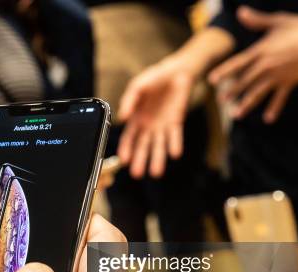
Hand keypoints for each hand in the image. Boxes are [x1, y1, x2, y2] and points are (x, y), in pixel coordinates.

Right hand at [117, 58, 194, 178]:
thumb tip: (121, 118)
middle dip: (140, 160)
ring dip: (157, 159)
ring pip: (159, 145)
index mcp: (135, 119)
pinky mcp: (176, 122)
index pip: (129, 138)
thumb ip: (128, 101)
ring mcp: (162, 126)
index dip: (126, 149)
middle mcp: (147, 126)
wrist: (175, 72)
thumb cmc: (153, 79)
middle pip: (143, 147)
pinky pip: (175, 135)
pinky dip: (174, 144)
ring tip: (156, 173)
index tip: (124, 160)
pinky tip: (174, 154)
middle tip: (137, 174)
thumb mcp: (136, 87)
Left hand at [209, 6, 297, 123]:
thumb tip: (240, 12)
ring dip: (247, 104)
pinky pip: (280, 98)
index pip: (238, 63)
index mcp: (261, 51)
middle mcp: (267, 65)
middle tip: (221, 101)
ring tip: (236, 115)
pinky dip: (274, 108)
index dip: (224, 71)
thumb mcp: (278, 21)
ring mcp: (278, 75)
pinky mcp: (289, 82)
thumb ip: (257, 20)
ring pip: (259, 92)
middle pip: (245, 80)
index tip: (212, 80)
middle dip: (233, 91)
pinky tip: (268, 119)